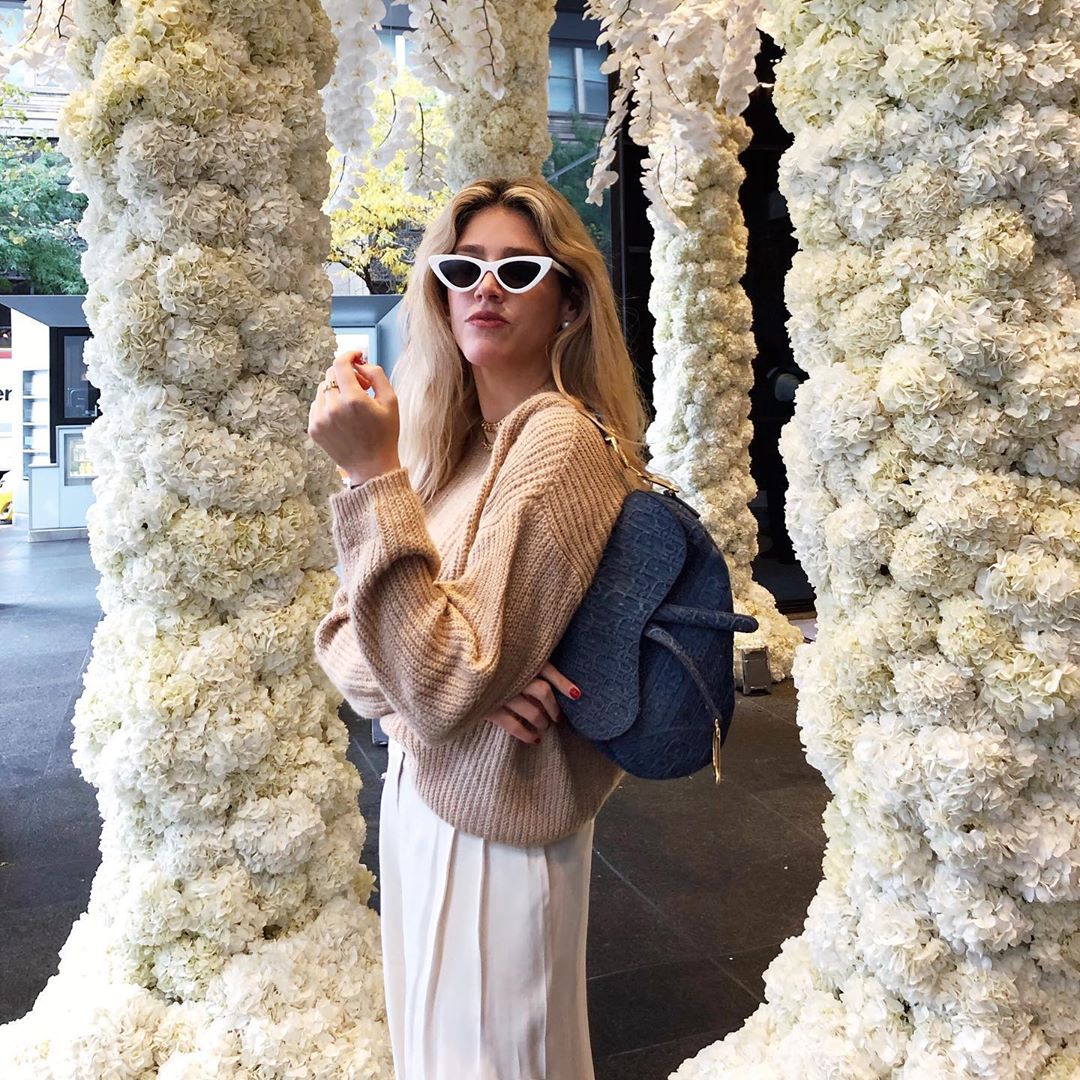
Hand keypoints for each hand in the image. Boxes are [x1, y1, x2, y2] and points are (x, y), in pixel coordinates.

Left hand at [308, 350, 400, 485]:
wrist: (371, 468)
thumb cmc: (385, 435)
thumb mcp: (391, 402)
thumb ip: (377, 375)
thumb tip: (361, 363)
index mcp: (354, 400)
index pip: (341, 364)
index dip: (349, 355)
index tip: (356, 356)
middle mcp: (333, 408)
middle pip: (331, 375)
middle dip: (346, 374)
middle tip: (362, 385)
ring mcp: (321, 419)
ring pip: (323, 389)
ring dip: (337, 390)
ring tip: (352, 405)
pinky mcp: (313, 429)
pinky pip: (317, 405)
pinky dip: (328, 405)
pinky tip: (343, 417)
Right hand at [485, 661, 581, 745]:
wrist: (453, 667)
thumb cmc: (485, 659)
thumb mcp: (506, 653)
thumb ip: (525, 659)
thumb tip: (553, 678)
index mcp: (518, 659)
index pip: (547, 670)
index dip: (563, 683)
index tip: (576, 694)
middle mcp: (513, 676)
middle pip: (543, 692)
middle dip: (553, 707)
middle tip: (557, 717)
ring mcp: (502, 693)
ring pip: (532, 712)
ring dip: (542, 722)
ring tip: (545, 726)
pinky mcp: (490, 708)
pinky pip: (513, 726)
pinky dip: (526, 735)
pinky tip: (534, 739)